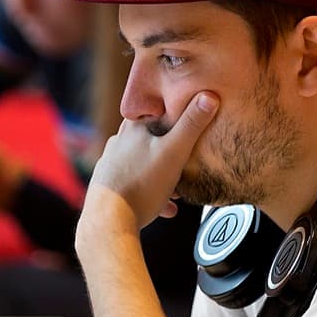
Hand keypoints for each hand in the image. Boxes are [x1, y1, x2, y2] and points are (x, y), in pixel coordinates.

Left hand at [85, 92, 219, 230]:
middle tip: (188, 161)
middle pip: (151, 141)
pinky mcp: (108, 188)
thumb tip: (208, 96)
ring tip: (180, 189)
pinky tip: (167, 209)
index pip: (156, 114)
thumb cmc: (142, 184)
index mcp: (132, 130)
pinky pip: (136, 187)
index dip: (174, 118)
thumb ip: (192, 125)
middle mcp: (117, 144)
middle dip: (171, 151)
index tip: (189, 126)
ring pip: (144, 166)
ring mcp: (111, 166)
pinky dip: (152, 195)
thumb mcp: (175, 152)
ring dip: (163, 176)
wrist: (109, 220)